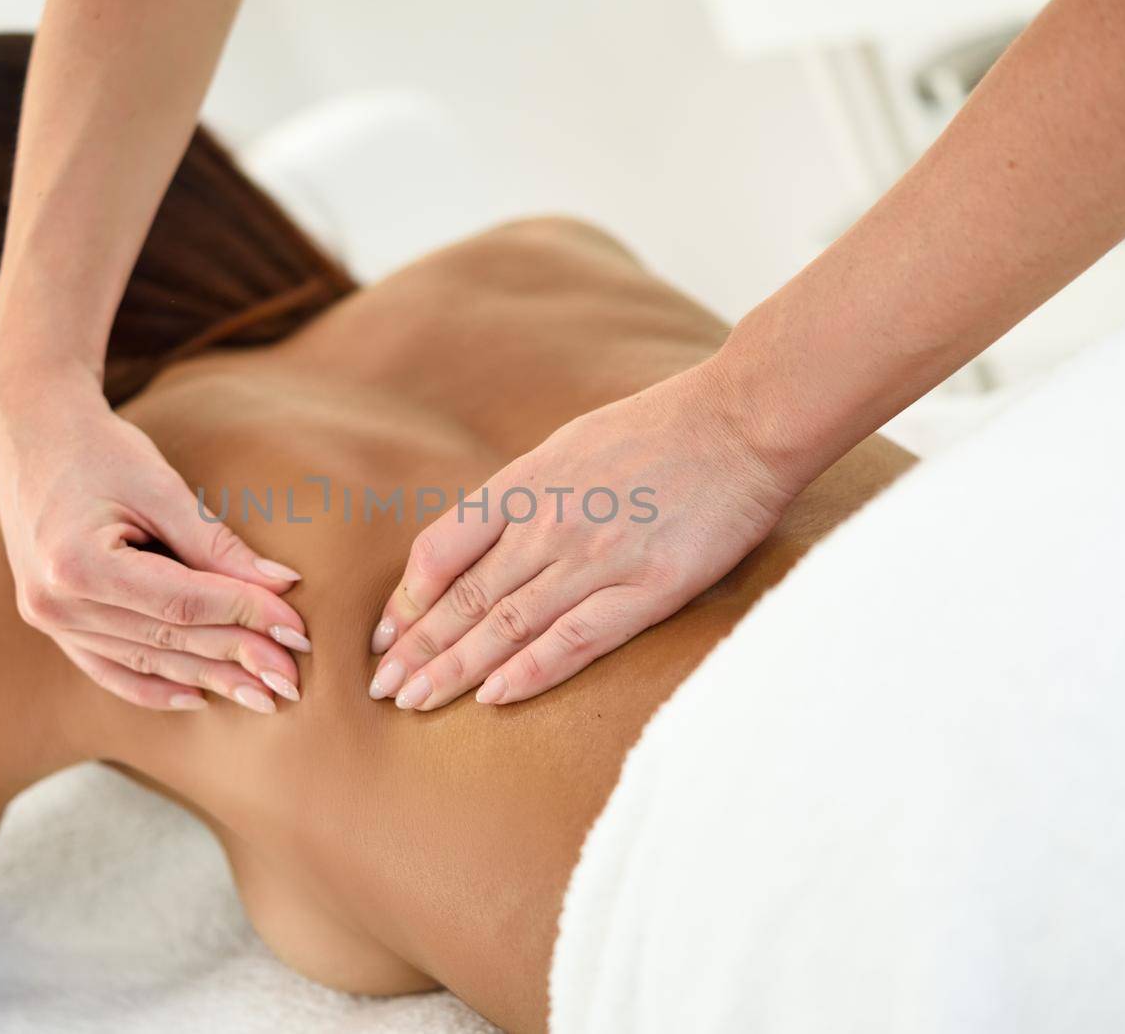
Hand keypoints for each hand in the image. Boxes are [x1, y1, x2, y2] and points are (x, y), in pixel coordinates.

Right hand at [0, 358, 308, 712]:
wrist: (31, 433)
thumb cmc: (99, 449)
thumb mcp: (161, 486)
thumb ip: (217, 543)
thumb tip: (283, 586)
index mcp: (77, 563)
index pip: (183, 603)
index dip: (245, 616)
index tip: (295, 631)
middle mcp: (54, 602)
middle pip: (167, 638)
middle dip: (237, 656)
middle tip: (292, 677)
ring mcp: (48, 619)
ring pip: (145, 660)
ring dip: (208, 678)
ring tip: (262, 694)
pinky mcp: (50, 622)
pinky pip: (108, 668)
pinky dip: (154, 686)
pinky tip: (198, 697)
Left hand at [367, 364, 796, 710]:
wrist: (744, 420)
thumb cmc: (665, 427)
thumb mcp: (574, 443)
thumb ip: (530, 491)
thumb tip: (491, 535)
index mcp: (528, 482)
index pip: (442, 548)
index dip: (407, 597)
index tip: (386, 635)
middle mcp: (550, 522)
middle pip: (465, 596)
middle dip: (417, 648)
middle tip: (380, 690)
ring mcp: (598, 557)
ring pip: (507, 624)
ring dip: (456, 669)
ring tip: (415, 703)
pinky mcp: (648, 590)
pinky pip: (576, 639)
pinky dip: (530, 671)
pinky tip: (493, 698)